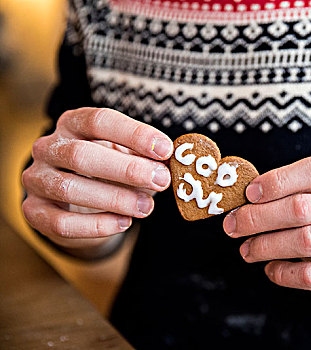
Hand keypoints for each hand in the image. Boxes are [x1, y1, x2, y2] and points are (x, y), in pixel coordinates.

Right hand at [22, 108, 172, 251]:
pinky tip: (124, 223)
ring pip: (69, 188)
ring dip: (114, 199)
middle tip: (160, 180)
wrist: (82, 204)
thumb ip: (146, 158)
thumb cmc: (111, 171)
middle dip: (127, 169)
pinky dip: (97, 226)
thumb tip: (169, 166)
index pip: (99, 120)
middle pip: (81, 154)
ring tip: (146, 207)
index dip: (134, 134)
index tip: (165, 150)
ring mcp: (37, 179)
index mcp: (73, 124)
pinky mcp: (35, 211)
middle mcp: (48, 147)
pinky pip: (61, 222)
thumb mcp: (128, 157)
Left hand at [223, 156, 310, 316]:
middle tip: (233, 226)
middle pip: (303, 207)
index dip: (278, 179)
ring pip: (305, 241)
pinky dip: (282, 273)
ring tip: (247, 250)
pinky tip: (271, 269)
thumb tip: (245, 200)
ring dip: (266, 246)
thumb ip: (291, 196)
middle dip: (259, 217)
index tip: (249, 193)